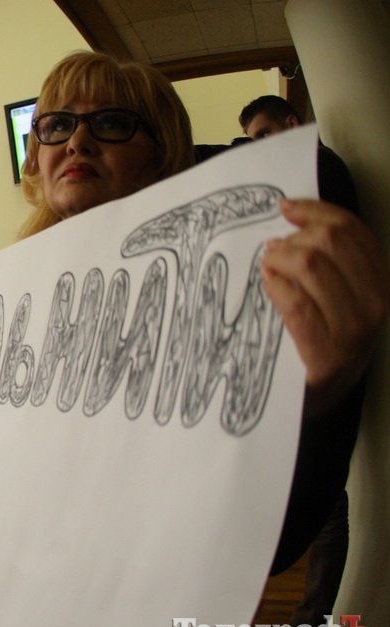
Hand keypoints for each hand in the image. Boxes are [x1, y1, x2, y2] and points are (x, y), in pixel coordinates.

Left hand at [262, 199, 389, 416]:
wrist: (320, 399)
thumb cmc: (321, 341)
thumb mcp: (335, 296)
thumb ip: (326, 261)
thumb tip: (291, 217)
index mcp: (382, 283)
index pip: (353, 230)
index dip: (316, 211)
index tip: (286, 207)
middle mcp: (377, 303)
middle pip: (331, 242)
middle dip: (294, 238)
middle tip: (273, 250)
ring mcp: (355, 330)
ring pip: (312, 266)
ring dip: (280, 259)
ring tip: (268, 267)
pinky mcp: (327, 354)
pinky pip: (296, 303)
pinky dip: (277, 287)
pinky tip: (267, 284)